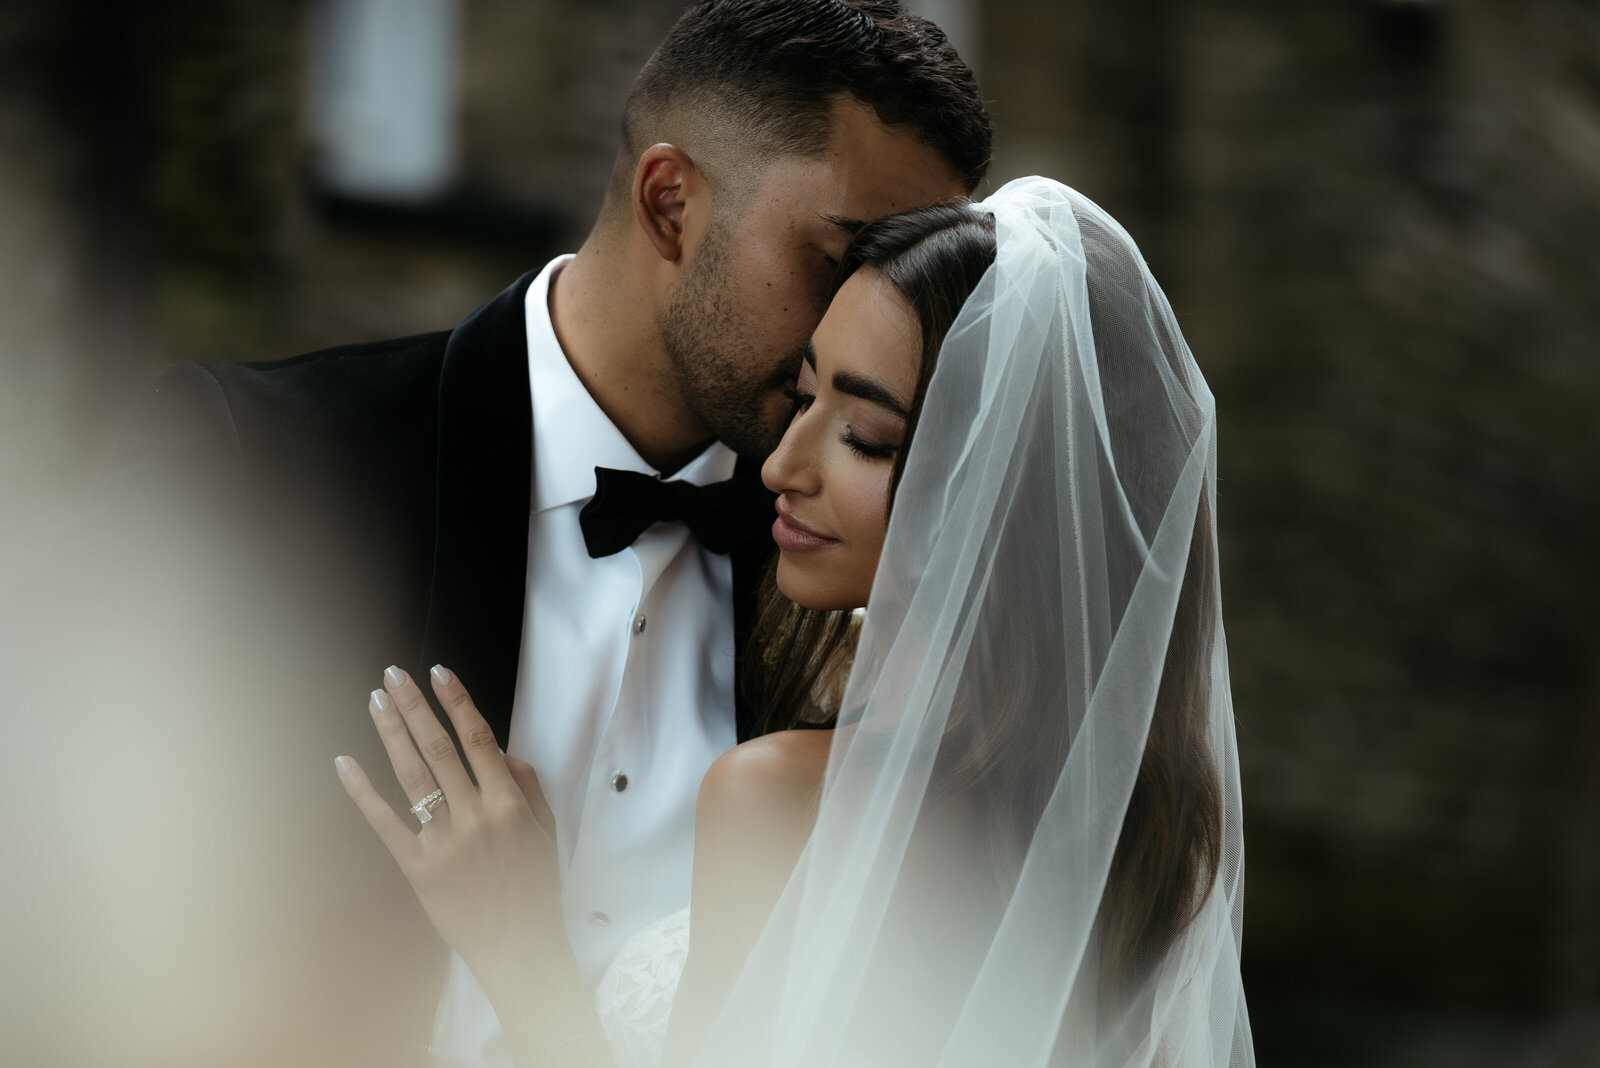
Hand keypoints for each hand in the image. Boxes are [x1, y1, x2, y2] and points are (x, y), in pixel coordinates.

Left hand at [335, 665, 563, 989]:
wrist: (517, 945)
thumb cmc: (535, 886)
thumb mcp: (546, 830)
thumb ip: (527, 784)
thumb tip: (497, 748)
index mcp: (509, 804)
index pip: (478, 739)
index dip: (457, 702)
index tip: (440, 673)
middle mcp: (474, 817)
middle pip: (438, 749)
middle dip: (415, 707)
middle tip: (394, 675)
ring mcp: (443, 842)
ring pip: (412, 777)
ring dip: (391, 734)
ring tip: (376, 701)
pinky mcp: (417, 868)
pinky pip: (384, 823)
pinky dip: (362, 792)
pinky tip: (346, 763)